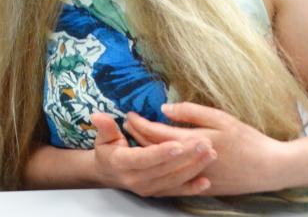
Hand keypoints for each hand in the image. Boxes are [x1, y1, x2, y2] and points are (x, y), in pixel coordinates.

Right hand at [90, 112, 214, 196]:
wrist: (109, 174)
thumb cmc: (108, 151)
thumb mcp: (103, 138)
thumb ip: (105, 127)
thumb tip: (97, 115)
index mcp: (122, 163)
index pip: (143, 158)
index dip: (161, 152)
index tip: (178, 144)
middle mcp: (135, 180)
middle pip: (164, 169)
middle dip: (186, 156)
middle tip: (204, 143)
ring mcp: (147, 189)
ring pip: (174, 180)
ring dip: (194, 168)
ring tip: (210, 153)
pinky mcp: (157, 193)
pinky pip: (176, 192)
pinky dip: (192, 188)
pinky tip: (206, 180)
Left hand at [125, 102, 286, 194]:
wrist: (269, 168)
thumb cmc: (247, 140)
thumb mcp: (220, 118)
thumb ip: (190, 112)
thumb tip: (164, 109)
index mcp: (191, 142)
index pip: (155, 133)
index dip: (139, 123)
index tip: (129, 114)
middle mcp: (187, 163)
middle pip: (154, 149)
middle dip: (137, 136)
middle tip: (127, 124)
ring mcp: (192, 178)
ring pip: (160, 166)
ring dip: (145, 152)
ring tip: (135, 140)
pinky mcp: (200, 188)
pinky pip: (173, 179)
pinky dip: (160, 168)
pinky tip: (154, 161)